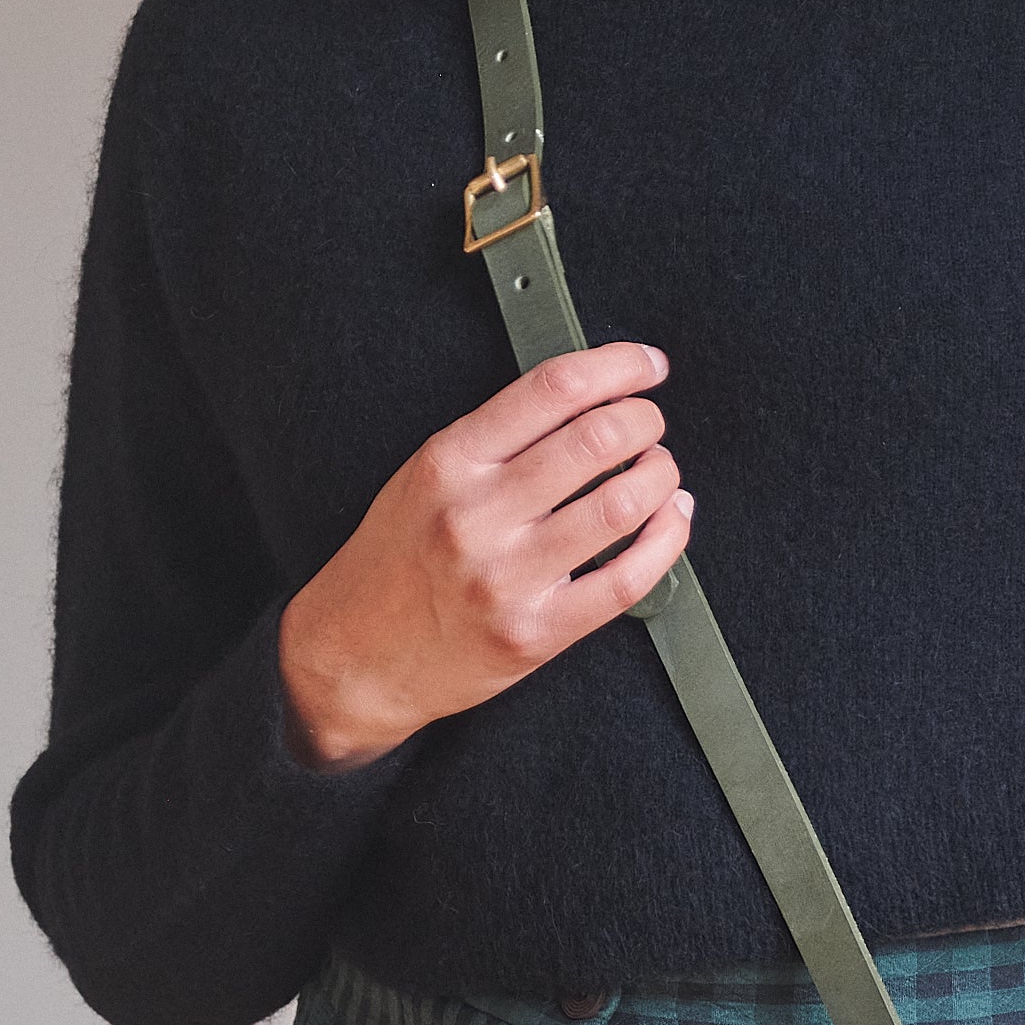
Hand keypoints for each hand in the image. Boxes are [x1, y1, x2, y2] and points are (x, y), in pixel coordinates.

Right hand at [277, 342, 692, 770]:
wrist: (354, 658)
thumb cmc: (395, 561)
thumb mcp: (424, 477)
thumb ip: (496, 438)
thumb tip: (588, 399)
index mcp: (449, 462)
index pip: (553, 388)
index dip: (618, 367)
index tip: (647, 366)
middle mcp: (477, 515)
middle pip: (597, 440)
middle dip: (646, 421)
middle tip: (651, 424)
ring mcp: (507, 577)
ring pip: (620, 505)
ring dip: (661, 477)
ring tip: (660, 471)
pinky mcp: (535, 633)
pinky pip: (626, 580)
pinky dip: (666, 541)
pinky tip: (670, 522)